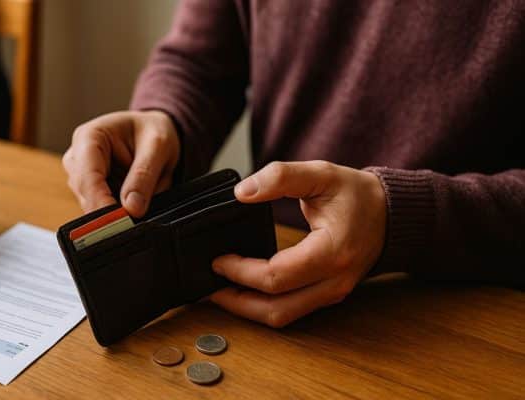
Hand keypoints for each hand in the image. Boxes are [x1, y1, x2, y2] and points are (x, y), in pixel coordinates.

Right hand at [62, 111, 179, 216]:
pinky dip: (118, 212)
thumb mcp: (158, 146)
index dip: (102, 203)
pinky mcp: (89, 191)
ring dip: (117, 211)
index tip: (121, 221)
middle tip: (136, 221)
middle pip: (86, 195)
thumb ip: (144, 175)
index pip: (88, 177)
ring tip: (142, 200)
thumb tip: (132, 208)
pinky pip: (100, 210)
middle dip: (110, 211)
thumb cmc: (153, 131)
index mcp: (88, 137)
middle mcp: (77, 157)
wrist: (153, 132)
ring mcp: (80, 176)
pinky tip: (134, 204)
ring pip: (92, 207)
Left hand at [210, 161, 386, 327]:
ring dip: (247, 309)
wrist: (391, 214)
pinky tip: (244, 291)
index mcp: (332, 252)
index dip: (240, 271)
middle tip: (208, 286)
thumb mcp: (320, 174)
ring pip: (282, 316)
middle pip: (275, 309)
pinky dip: (263, 305)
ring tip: (220, 291)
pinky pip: (290, 310)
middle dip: (236, 301)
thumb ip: (281, 177)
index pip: (276, 276)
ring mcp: (332, 293)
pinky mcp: (327, 295)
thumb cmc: (357, 194)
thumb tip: (242, 192)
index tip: (218, 259)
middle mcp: (334, 282)